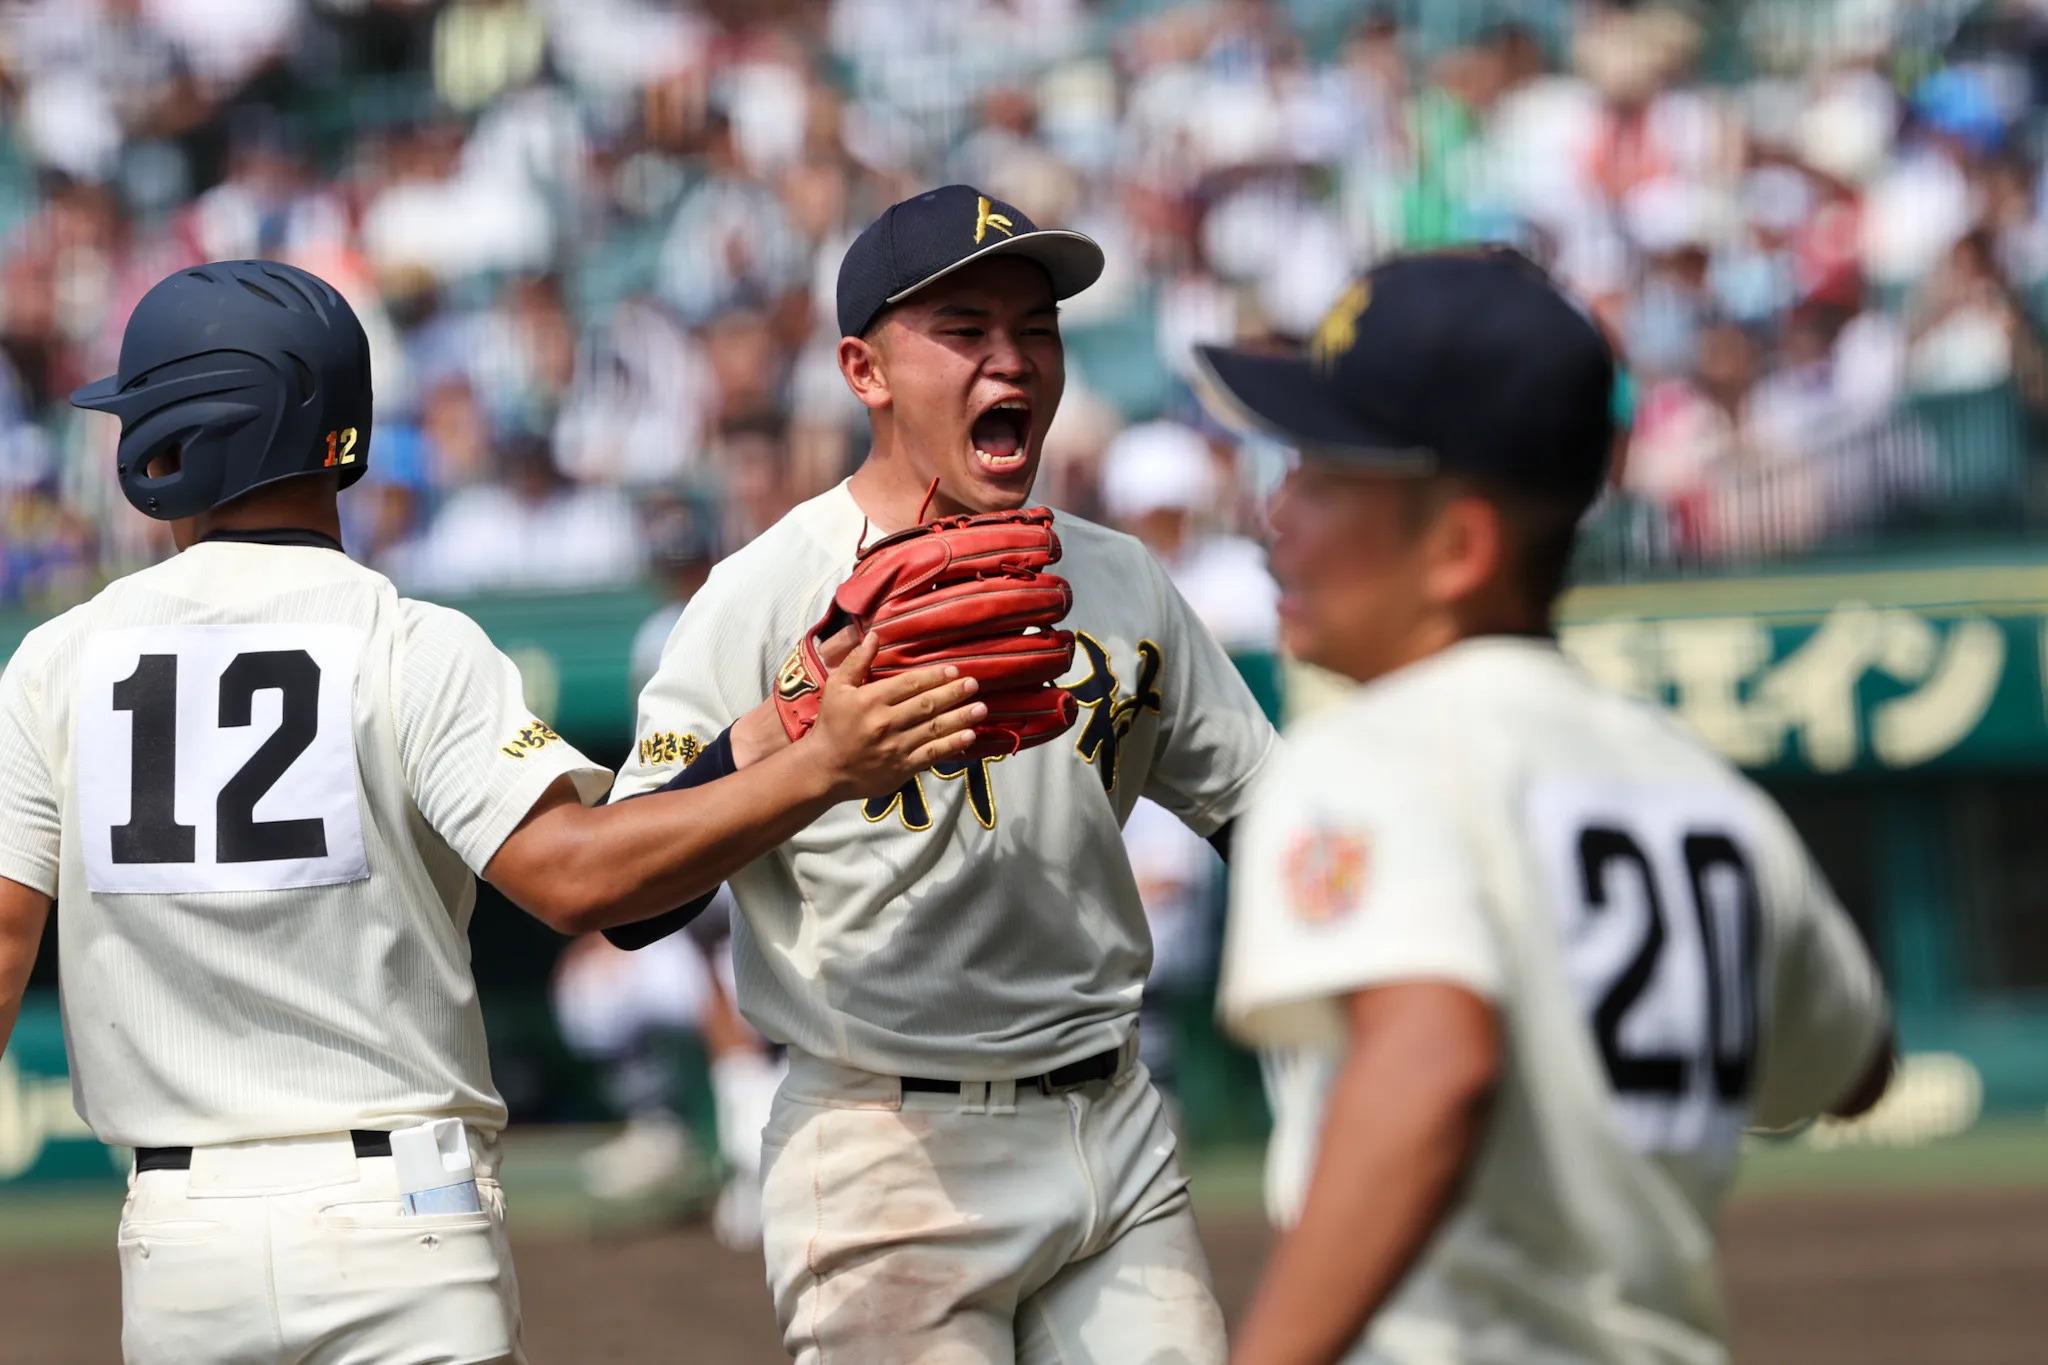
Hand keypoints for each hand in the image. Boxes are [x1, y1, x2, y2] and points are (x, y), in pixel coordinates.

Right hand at [808, 632, 984, 799]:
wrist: (823, 769)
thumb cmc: (830, 725)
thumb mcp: (836, 688)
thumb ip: (856, 661)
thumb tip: (874, 635)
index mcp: (871, 700)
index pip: (909, 684)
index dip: (934, 676)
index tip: (954, 670)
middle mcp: (886, 723)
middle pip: (926, 705)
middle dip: (953, 693)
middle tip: (973, 684)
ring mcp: (896, 747)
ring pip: (934, 729)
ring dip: (960, 718)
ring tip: (980, 708)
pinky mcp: (902, 768)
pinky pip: (931, 754)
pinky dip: (952, 745)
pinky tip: (969, 736)